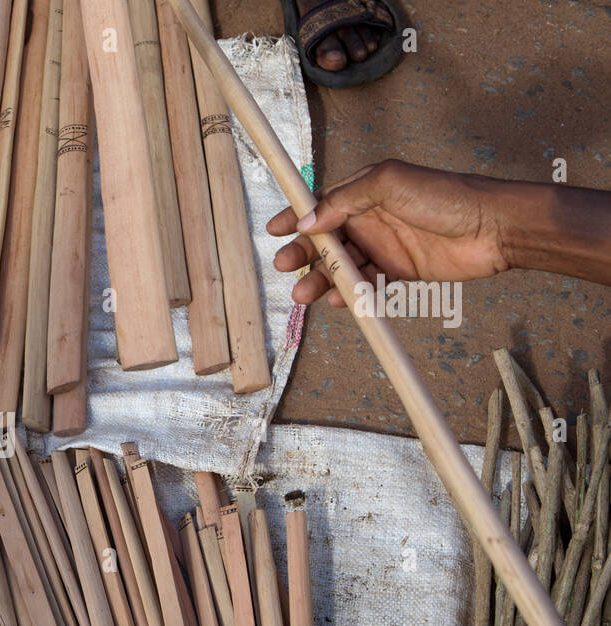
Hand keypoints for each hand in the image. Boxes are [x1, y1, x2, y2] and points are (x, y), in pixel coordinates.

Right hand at [267, 160, 511, 306]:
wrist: (493, 228)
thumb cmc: (446, 195)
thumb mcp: (390, 183)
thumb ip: (346, 199)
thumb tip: (308, 220)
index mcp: (366, 191)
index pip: (321, 204)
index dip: (296, 216)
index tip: (273, 229)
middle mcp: (371, 218)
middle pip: (325, 239)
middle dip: (303, 254)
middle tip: (285, 266)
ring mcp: (384, 246)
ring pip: (342, 266)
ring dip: (321, 279)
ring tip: (305, 294)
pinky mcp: (398, 272)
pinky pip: (365, 285)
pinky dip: (350, 294)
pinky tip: (339, 301)